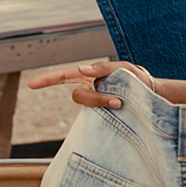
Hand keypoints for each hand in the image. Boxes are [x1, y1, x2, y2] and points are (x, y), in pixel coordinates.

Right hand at [27, 60, 156, 108]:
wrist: (153, 97)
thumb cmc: (137, 79)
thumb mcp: (124, 68)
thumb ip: (103, 68)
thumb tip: (82, 69)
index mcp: (89, 76)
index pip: (63, 76)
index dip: (47, 80)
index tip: (31, 85)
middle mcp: (90, 90)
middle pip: (79, 96)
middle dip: (95, 98)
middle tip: (117, 101)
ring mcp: (96, 105)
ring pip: (89, 107)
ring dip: (103, 105)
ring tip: (122, 104)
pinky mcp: (104, 117)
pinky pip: (98, 119)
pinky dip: (106, 117)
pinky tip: (119, 114)